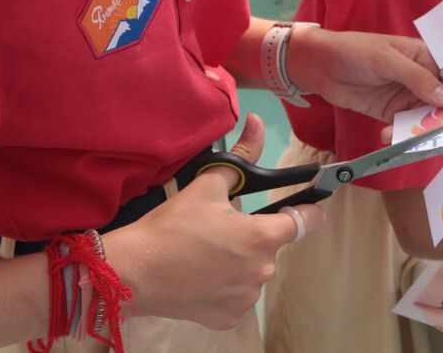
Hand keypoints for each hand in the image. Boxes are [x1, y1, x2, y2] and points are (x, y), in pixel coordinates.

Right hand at [106, 115, 324, 329]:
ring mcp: (245, 298)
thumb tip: (256, 124)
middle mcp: (261, 271)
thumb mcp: (207, 186)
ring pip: (252, 270)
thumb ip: (242, 156)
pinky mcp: (227, 317)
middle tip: (220, 229)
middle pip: (270, 245)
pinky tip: (200, 274)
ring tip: (206, 252)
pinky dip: (223, 285)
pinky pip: (235, 294)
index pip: (306, 222)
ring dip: (239, 261)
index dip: (309, 211)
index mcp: (262, 237)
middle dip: (253, 235)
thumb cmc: (170, 228)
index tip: (308, 207)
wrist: (134, 272)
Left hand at [289, 26, 442, 120]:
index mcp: (424, 55)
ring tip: (417, 138)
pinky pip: (405, 127)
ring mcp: (406, 96)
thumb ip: (417, 78)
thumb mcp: (387, 60)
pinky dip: (401, 134)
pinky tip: (388, 135)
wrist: (319, 67)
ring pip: (426, 116)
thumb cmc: (355, 51)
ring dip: (423, 128)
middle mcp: (420, 77)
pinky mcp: (391, 112)